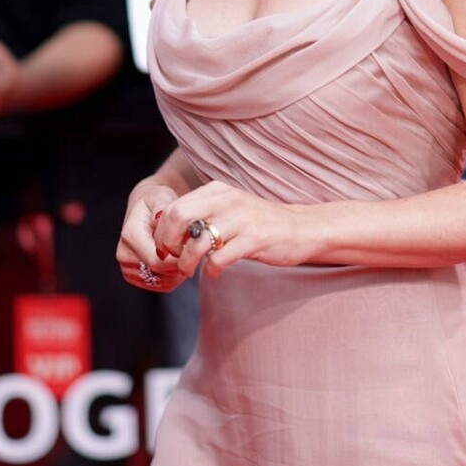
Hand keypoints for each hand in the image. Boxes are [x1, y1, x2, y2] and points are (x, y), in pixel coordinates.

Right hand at [117, 180, 186, 291]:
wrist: (145, 208)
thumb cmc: (155, 201)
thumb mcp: (161, 197)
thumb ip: (163, 208)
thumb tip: (162, 217)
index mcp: (130, 236)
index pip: (157, 261)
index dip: (178, 259)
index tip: (192, 249)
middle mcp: (124, 254)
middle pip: (159, 273)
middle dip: (180, 265)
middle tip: (192, 251)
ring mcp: (127, 267)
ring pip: (161, 282)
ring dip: (177, 272)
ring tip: (183, 253)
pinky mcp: (133, 276)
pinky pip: (160, 286)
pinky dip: (173, 277)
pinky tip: (176, 262)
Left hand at [152, 179, 310, 279]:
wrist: (301, 229)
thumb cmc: (260, 223)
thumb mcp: (230, 208)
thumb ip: (203, 213)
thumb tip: (170, 230)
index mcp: (218, 191)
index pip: (175, 206)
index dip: (164, 231)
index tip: (166, 248)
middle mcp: (227, 200)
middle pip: (179, 217)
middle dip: (170, 242)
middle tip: (174, 258)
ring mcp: (241, 219)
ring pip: (197, 241)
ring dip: (187, 262)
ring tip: (190, 270)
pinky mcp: (253, 240)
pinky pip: (219, 259)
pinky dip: (210, 271)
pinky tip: (213, 273)